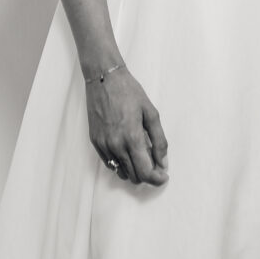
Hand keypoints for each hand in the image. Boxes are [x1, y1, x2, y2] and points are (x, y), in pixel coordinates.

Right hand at [86, 65, 168, 186]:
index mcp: (132, 138)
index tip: (164, 176)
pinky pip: (110, 163)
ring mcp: (104, 145)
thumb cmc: (129, 92)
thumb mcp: (151, 113)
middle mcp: (116, 145)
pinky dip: (121, 164)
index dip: (157, 179)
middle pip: (134, 176)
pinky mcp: (95, 142)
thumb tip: (163, 162)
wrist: (104, 79)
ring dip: (134, 171)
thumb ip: (159, 140)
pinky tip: (128, 152)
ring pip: (121, 172)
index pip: (145, 172)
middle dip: (148, 175)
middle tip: (156, 164)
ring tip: (141, 157)